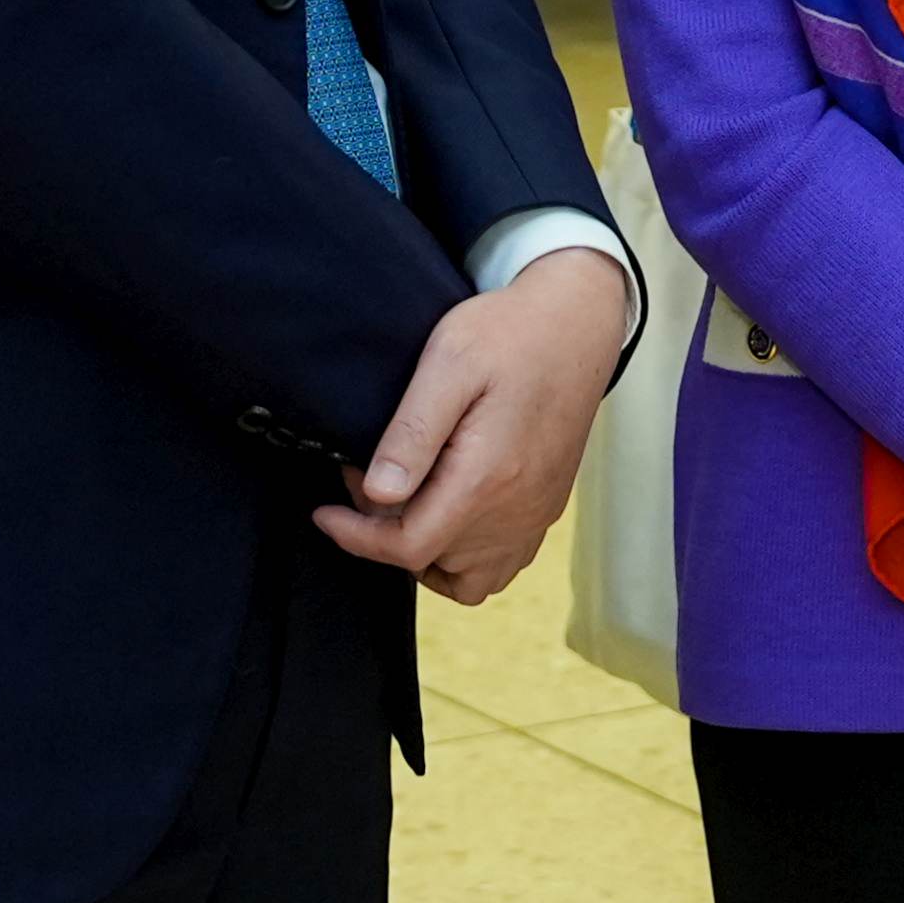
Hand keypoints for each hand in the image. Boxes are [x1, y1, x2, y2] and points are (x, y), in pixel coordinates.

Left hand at [312, 245, 631, 602]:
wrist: (577, 322)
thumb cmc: (508, 334)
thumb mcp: (449, 363)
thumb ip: (412, 433)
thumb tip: (377, 495)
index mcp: (486, 477)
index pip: (408, 546)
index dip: (356, 538)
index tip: (325, 513)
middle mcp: (516, 510)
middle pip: (432, 563)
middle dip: (384, 534)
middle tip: (364, 477)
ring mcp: (536, 515)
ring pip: (469, 580)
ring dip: (427, 554)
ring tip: (405, 502)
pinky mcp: (546, 508)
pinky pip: (502, 566)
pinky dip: (467, 557)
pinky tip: (446, 511)